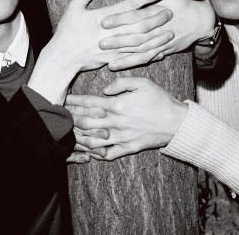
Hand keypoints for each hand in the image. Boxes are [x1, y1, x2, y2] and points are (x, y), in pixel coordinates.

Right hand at [51, 0, 173, 72]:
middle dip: (156, 18)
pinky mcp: (114, 59)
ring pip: (141, 42)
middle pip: (139, 24)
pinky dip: (149, 55)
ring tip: (170, 32)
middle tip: (170, 12)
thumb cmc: (67, 31)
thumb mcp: (73, 7)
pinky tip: (160, 52)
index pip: (129, 5)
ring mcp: (113, 47)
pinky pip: (135, 57)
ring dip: (157, 37)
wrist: (62, 57)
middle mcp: (111, 32)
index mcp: (103, 17)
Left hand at [65, 77, 187, 160]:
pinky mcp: (128, 148)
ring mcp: (121, 137)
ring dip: (79, 138)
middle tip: (61, 117)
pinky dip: (95, 153)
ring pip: (93, 141)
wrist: (177, 123)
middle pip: (86, 122)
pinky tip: (88, 150)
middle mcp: (117, 122)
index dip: (74, 102)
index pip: (90, 103)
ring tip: (69, 134)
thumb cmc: (160, 100)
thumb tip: (105, 89)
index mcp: (118, 105)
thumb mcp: (143, 82)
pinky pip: (107, 154)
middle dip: (71, 119)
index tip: (64, 100)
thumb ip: (121, 82)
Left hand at [100, 0, 215, 69]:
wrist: (201, 22)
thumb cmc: (183, 3)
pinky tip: (116, 65)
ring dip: (122, 55)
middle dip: (118, 40)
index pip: (135, 16)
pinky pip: (145, 59)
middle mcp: (158, 29)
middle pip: (135, 36)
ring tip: (105, 59)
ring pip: (139, 51)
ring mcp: (160, 42)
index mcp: (157, 12)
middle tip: (100, 42)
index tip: (104, 21)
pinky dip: (130, 63)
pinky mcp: (162, 51)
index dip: (119, 19)